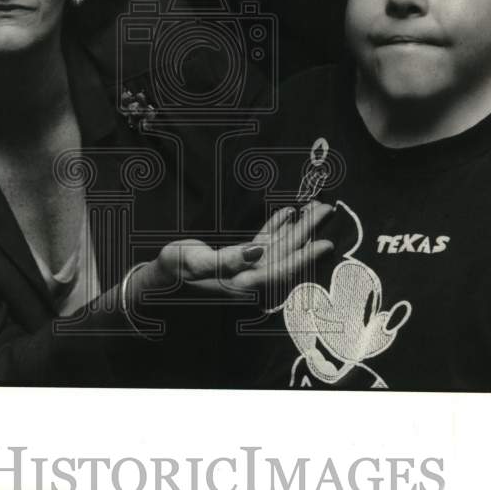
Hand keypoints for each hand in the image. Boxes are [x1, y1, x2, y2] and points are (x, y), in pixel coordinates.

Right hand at [130, 201, 335, 307]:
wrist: (162, 276)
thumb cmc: (176, 270)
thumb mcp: (196, 262)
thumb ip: (228, 260)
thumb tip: (257, 251)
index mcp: (242, 283)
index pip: (280, 270)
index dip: (304, 257)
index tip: (324, 243)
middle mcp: (250, 277)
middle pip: (286, 254)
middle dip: (307, 233)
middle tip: (327, 211)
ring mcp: (247, 268)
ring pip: (279, 246)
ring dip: (297, 227)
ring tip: (314, 208)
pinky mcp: (240, 258)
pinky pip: (264, 241)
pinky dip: (276, 227)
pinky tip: (288, 214)